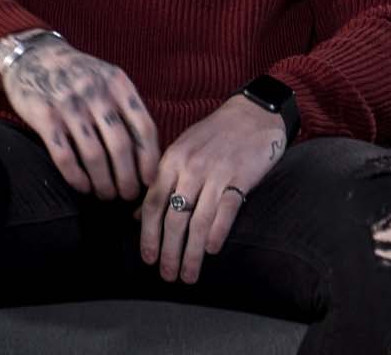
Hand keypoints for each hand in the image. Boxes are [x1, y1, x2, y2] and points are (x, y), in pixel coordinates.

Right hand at [0, 31, 160, 200]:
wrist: (34, 55)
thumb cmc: (78, 74)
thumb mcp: (107, 78)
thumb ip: (126, 107)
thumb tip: (147, 152)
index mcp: (117, 84)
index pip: (143, 127)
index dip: (149, 159)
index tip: (150, 179)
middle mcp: (95, 93)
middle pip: (120, 146)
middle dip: (127, 178)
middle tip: (127, 195)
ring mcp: (69, 105)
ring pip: (94, 155)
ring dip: (103, 183)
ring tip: (106, 194)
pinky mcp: (45, 117)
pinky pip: (64, 156)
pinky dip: (76, 177)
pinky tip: (83, 187)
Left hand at [138, 94, 287, 283]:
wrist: (253, 114)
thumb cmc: (215, 134)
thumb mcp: (182, 150)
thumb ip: (161, 182)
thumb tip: (137, 216)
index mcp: (172, 160)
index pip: (153, 203)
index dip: (148, 234)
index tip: (147, 258)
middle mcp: (191, 167)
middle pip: (174, 218)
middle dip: (168, 251)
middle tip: (167, 275)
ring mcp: (216, 173)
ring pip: (198, 221)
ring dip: (191, 253)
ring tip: (188, 274)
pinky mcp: (240, 177)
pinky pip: (226, 211)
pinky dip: (217, 233)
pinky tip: (211, 250)